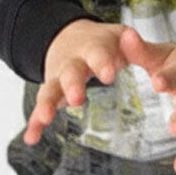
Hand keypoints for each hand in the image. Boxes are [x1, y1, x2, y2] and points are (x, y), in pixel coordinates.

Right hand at [23, 18, 127, 146]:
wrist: (68, 37)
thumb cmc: (103, 43)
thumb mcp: (122, 38)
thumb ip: (138, 49)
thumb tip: (144, 54)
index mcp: (94, 48)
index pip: (98, 53)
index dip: (102, 63)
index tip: (109, 75)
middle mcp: (73, 62)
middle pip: (70, 72)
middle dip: (72, 85)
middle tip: (77, 99)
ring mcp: (59, 78)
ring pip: (51, 89)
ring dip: (47, 103)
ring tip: (46, 118)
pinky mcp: (51, 93)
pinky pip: (41, 108)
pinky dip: (35, 123)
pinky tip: (31, 137)